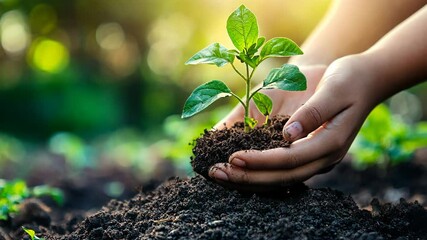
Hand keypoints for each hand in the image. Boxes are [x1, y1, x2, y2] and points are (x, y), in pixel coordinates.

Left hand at [209, 55, 378, 190]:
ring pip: (277, 179)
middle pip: (281, 177)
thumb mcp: (334, 88)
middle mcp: (321, 158)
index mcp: (331, 143)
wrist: (360, 79)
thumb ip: (313, 111)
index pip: (290, 160)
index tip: (233, 158)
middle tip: (215, 173)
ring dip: (246, 179)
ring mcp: (312, 158)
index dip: (261, 161)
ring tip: (216, 174)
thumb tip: (288, 135)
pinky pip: (277, 168)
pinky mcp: (304, 153)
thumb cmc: (348, 79)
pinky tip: (231, 168)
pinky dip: (254, 170)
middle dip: (246, 177)